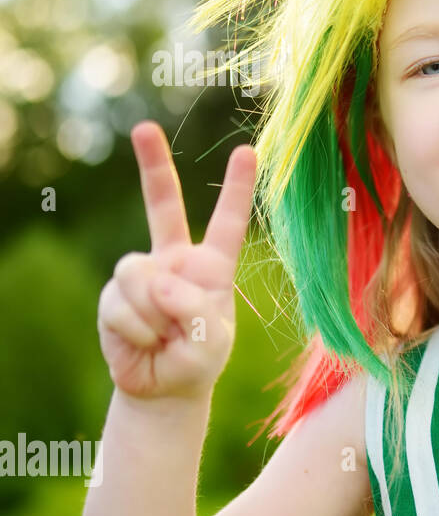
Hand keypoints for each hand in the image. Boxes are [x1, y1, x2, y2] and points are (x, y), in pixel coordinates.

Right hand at [97, 121, 256, 402]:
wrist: (162, 387)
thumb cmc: (198, 359)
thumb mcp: (212, 339)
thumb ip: (194, 308)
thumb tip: (158, 280)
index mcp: (212, 265)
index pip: (227, 221)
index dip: (237, 187)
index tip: (248, 151)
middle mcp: (175, 260)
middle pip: (163, 206)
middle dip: (153, 165)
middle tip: (144, 129)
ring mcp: (142, 274)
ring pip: (137, 272)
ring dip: (153, 312)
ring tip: (163, 334)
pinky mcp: (113, 294)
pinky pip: (120, 303)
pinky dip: (136, 327)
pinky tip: (144, 341)